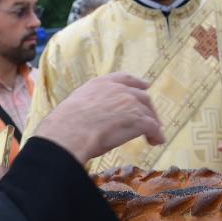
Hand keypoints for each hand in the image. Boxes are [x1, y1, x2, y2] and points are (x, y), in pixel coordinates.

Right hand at [34, 72, 164, 163]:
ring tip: (153, 136)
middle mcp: (119, 90)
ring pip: (148, 113)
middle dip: (148, 108)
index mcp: (102, 83)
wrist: (70, 133)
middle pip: (142, 96)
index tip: (145, 86)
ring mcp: (130, 103)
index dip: (137, 83)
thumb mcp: (77, 104)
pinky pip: (152, 127)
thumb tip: (90, 116)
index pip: (125, 78)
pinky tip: (156, 142)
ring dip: (152, 124)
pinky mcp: (138, 119)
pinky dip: (156, 135)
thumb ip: (90, 104)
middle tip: (150, 119)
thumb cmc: (66, 124)